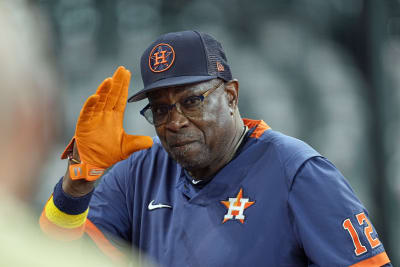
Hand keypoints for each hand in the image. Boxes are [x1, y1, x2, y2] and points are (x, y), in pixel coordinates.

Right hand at [61, 66, 152, 180]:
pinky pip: (87, 113)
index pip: (120, 98)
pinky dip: (90, 105)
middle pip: (111, 95)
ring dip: (104, 91)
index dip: (124, 86)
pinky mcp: (83, 125)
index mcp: (114, 116)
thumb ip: (137, 144)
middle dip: (116, 82)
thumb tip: (151, 142)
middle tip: (121, 69)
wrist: (93, 164)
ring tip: (109, 80)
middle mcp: (104, 114)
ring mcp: (93, 119)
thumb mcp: (126, 148)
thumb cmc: (108, 153)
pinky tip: (95, 96)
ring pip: (99, 101)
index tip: (127, 73)